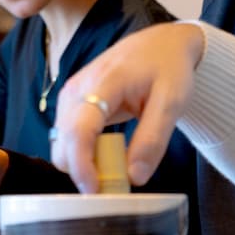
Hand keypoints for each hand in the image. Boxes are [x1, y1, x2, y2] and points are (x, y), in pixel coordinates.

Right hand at [51, 23, 204, 192]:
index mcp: (104, 83)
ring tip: (118, 163)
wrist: (161, 43)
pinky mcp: (72, 101)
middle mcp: (78, 88)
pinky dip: (85, 152)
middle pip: (64, 141)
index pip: (79, 129)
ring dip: (84, 162)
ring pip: (62, 143)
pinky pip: (68, 136)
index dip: (82, 164)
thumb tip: (135, 177)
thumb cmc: (168, 68)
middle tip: (117, 181)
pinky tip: (109, 151)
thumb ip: (153, 140)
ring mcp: (71, 94)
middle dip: (84, 169)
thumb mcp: (172, 103)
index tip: (95, 191)